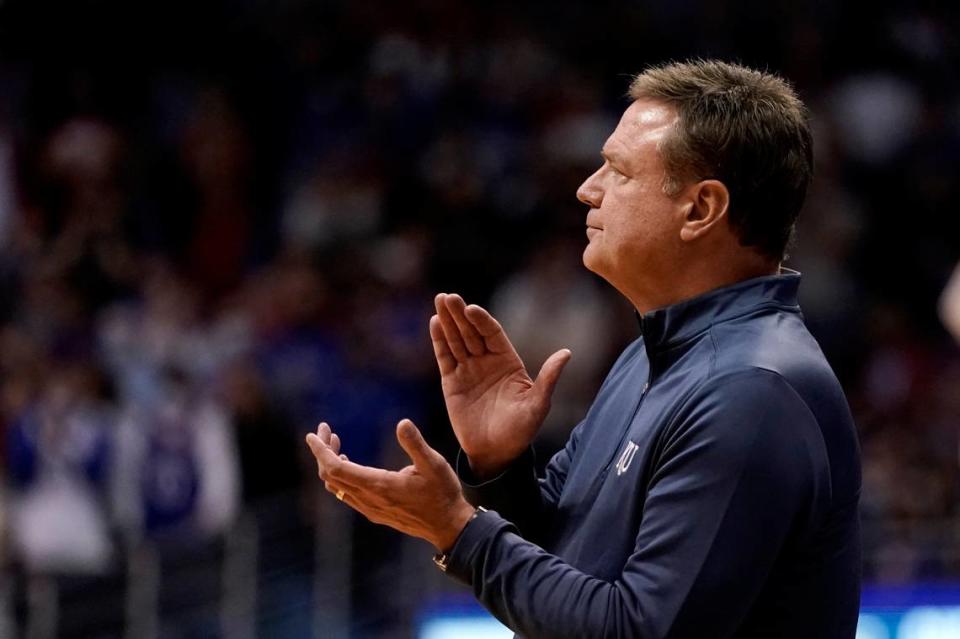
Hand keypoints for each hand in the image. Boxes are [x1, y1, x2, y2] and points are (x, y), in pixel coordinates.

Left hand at [305, 420, 475, 551]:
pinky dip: (339, 477)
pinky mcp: (375, 513)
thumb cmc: (443, 493)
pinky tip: (349, 463)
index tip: (313, 434)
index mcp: (379, 485)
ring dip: (330, 464)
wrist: (449, 526)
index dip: (320, 451)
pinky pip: (346, 495)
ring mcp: (370, 509)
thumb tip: (402, 423)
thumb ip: (416, 444)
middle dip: (322, 452)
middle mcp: (369, 499)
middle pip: (330, 477)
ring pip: (335, 487)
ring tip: (335, 443)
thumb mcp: (434, 464)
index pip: (336, 468)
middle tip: (325, 431)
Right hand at [430, 293, 570, 477]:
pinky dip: (439, 341)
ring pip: (456, 340)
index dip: (482, 321)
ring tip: (439, 300)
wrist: (496, 453)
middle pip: (472, 331)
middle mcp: (487, 361)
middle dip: (460, 314)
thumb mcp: (537, 405)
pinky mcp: (452, 382)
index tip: (472, 309)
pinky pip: (445, 357)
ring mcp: (468, 369)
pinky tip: (434, 323)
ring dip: (447, 321)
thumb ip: (548, 378)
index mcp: (508, 361)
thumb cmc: (521, 431)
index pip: (493, 334)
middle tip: (449, 296)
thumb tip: (567, 353)